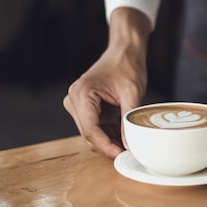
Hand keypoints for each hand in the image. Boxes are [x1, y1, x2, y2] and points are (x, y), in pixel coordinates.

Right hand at [63, 8, 150, 157]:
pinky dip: (110, 134)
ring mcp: (78, 105)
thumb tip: (129, 145)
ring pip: (92, 134)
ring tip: (129, 144)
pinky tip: (124, 136)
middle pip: (89, 134)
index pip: (90, 130)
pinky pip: (96, 127)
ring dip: (110, 141)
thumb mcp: (132, 93)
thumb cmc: (127, 66)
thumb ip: (128, 121)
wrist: (125, 51)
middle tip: (129, 152)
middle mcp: (75, 100)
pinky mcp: (86, 108)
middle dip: (108, 145)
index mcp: (82, 94)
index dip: (105, 146)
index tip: (121, 154)